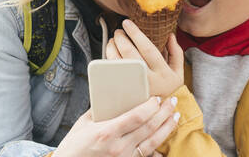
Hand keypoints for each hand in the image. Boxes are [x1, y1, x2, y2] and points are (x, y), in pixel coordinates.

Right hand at [53, 96, 178, 156]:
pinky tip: (165, 146)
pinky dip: (157, 152)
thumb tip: (113, 96)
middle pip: (149, 128)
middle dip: (164, 113)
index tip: (157, 98)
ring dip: (166, 129)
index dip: (151, 107)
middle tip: (172, 102)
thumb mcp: (84, 124)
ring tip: (175, 117)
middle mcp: (119, 147)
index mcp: (107, 132)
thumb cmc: (73, 146)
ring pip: (152, 143)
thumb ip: (100, 111)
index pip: (137, 117)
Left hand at [106, 19, 183, 97]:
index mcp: (162, 73)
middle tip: (118, 31)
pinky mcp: (123, 93)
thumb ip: (176, 53)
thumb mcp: (178, 73)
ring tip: (113, 40)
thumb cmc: (167, 89)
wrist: (158, 115)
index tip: (127, 23)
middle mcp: (148, 81)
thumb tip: (170, 35)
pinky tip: (110, 53)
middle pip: (129, 54)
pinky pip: (112, 73)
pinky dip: (108, 60)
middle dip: (121, 38)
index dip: (135, 33)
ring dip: (112, 47)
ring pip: (118, 63)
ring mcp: (134, 88)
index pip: (147, 48)